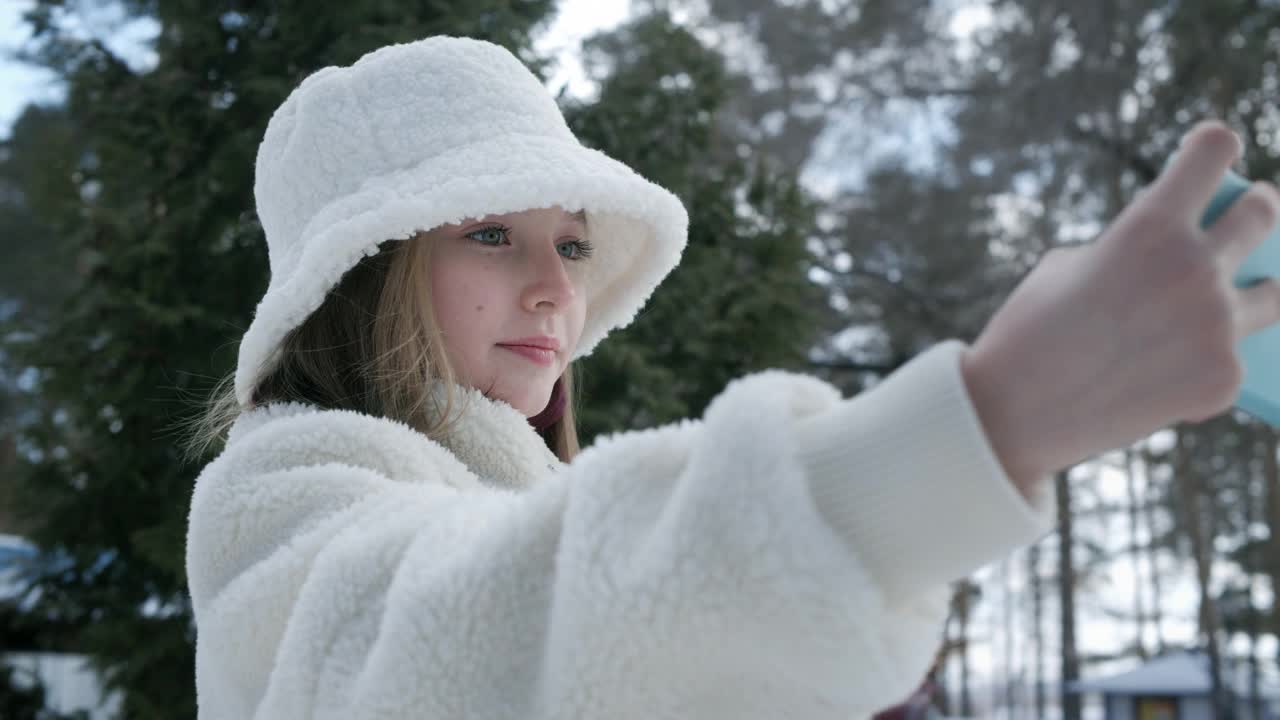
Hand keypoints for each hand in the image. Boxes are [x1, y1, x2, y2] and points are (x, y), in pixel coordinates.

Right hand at [961, 120, 1279, 490]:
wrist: (1013, 413)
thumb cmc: (1031, 330)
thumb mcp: (1072, 266)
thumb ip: (1136, 249)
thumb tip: (1192, 253)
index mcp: (1150, 225)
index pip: (1214, 149)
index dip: (1210, 148)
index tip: (1206, 156)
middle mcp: (1196, 268)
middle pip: (1264, 211)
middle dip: (1254, 208)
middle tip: (1247, 215)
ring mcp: (1217, 326)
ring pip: (1276, 292)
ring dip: (1252, 292)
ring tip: (1224, 303)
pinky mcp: (1223, 380)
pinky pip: (1233, 359)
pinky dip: (1205, 366)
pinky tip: (1164, 380)